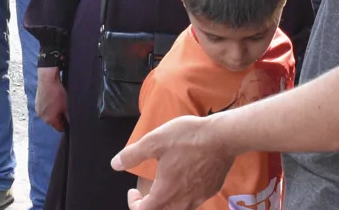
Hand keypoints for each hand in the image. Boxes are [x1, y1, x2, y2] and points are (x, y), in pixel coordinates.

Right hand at [36, 67, 68, 131]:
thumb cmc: (58, 93)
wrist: (47, 79)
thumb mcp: (67, 106)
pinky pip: (44, 107)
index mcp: (50, 120)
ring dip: (53, 111)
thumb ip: (69, 117)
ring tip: (58, 101)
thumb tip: (72, 122)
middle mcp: (42, 117)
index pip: (60, 128)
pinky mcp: (37, 102)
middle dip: (59, 117)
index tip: (69, 118)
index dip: (66, 124)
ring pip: (48, 114)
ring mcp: (38, 109)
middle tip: (65, 107)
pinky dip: (49, 105)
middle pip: (53, 121)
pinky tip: (53, 98)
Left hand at [113, 116, 231, 209]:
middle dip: (150, 206)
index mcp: (165, 192)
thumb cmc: (187, 138)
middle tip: (146, 193)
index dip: (134, 204)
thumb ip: (133, 155)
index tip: (133, 191)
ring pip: (179, 209)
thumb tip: (115, 164)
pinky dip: (184, 196)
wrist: (223, 137)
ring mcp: (199, 197)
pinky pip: (194, 201)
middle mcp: (183, 201)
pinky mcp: (211, 190)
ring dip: (167, 202)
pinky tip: (185, 179)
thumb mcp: (154, 141)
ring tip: (164, 186)